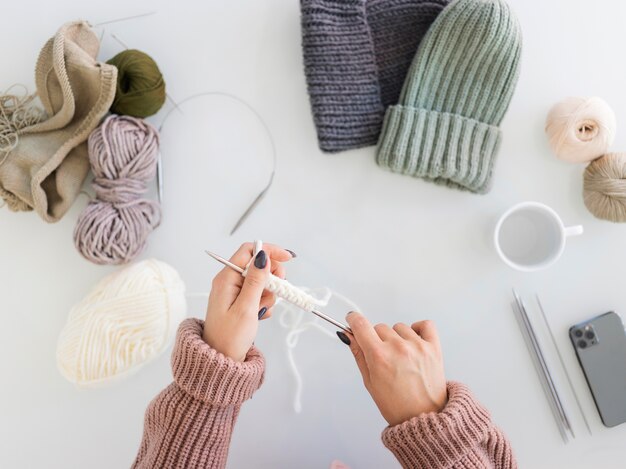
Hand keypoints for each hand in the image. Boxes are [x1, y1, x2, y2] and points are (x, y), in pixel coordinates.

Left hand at [203, 242, 292, 361]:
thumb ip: (256, 280)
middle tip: (278, 288)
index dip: (269, 250)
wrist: (221, 360)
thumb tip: (262, 256)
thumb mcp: (246, 308)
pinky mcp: (240, 302)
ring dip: (269, 292)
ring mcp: (234, 292)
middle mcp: (229, 281)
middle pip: (257, 264)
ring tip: (263, 309)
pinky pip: (259, 293)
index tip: (287, 258)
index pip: (249, 251)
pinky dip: (265, 301)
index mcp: (226, 278)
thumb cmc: (229, 338)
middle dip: (272, 275)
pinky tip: (262, 314)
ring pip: (261, 280)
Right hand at [343, 313, 447, 425]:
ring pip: (399, 327)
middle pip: (379, 327)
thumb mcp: (370, 382)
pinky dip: (418, 329)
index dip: (353, 320)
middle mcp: (398, 348)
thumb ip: (359, 355)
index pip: (361, 325)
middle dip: (376, 339)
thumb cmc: (397, 406)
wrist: (424, 418)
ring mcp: (418, 346)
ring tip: (399, 357)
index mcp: (379, 356)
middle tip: (382, 357)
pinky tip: (413, 342)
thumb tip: (349, 336)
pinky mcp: (434, 347)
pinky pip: (424, 325)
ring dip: (396, 337)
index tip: (352, 319)